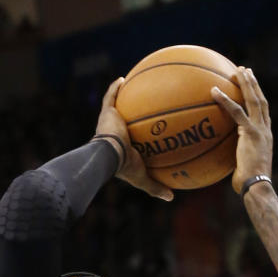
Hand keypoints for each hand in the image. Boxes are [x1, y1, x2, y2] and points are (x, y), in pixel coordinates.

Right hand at [93, 78, 173, 201]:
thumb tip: (171, 197)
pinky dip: (115, 87)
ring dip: (120, 97)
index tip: (143, 131)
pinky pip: (110, 96)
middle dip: (128, 114)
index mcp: (120, 148)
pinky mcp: (106, 112)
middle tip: (139, 108)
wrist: (110, 155)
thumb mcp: (143, 178)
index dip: (134, 135)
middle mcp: (113, 133)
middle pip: (122, 121)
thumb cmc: (125, 167)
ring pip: (115, 107)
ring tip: (130, 86)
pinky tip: (123, 78)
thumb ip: (156, 187)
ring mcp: (108, 122)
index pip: (128, 140)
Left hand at [210, 66, 272, 193]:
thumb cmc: (248, 185)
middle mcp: (265, 129)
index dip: (258, 97)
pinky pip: (236, 112)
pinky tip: (214, 91)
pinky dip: (225, 100)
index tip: (252, 87)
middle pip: (260, 100)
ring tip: (238, 71)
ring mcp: (259, 129)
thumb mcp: (242, 169)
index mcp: (266, 136)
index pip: (263, 112)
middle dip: (253, 84)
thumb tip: (223, 163)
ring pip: (253, 99)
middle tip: (245, 71)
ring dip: (245, 83)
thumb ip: (235, 160)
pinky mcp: (250, 132)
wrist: (257, 186)